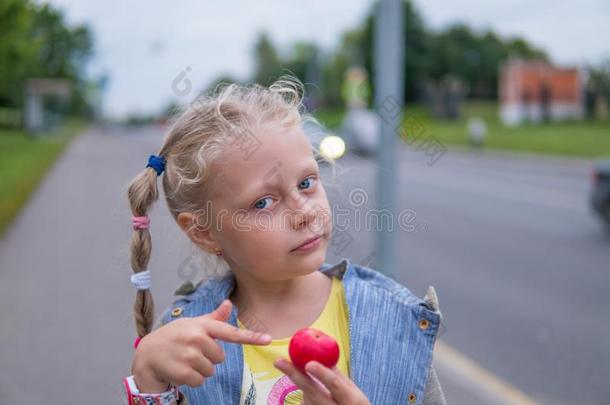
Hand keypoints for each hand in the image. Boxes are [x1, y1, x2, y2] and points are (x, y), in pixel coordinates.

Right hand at [132, 299, 271, 391]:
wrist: (146, 353)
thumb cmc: (173, 336)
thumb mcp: (192, 324)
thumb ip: (213, 318)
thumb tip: (229, 303)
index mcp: (202, 325)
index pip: (230, 332)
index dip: (250, 337)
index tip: (267, 340)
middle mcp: (196, 338)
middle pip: (220, 357)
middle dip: (208, 359)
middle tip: (191, 352)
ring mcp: (188, 354)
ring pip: (210, 371)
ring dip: (199, 370)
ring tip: (184, 361)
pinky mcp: (182, 371)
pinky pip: (200, 381)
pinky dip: (191, 379)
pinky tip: (180, 370)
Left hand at [273, 357, 370, 404]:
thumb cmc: (352, 403)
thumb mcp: (350, 389)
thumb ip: (334, 373)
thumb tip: (316, 352)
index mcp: (352, 399)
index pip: (335, 384)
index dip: (322, 373)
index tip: (308, 363)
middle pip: (312, 392)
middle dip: (295, 375)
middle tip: (278, 361)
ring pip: (305, 398)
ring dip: (305, 387)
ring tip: (315, 386)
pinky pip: (304, 404)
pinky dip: (306, 398)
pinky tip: (316, 400)